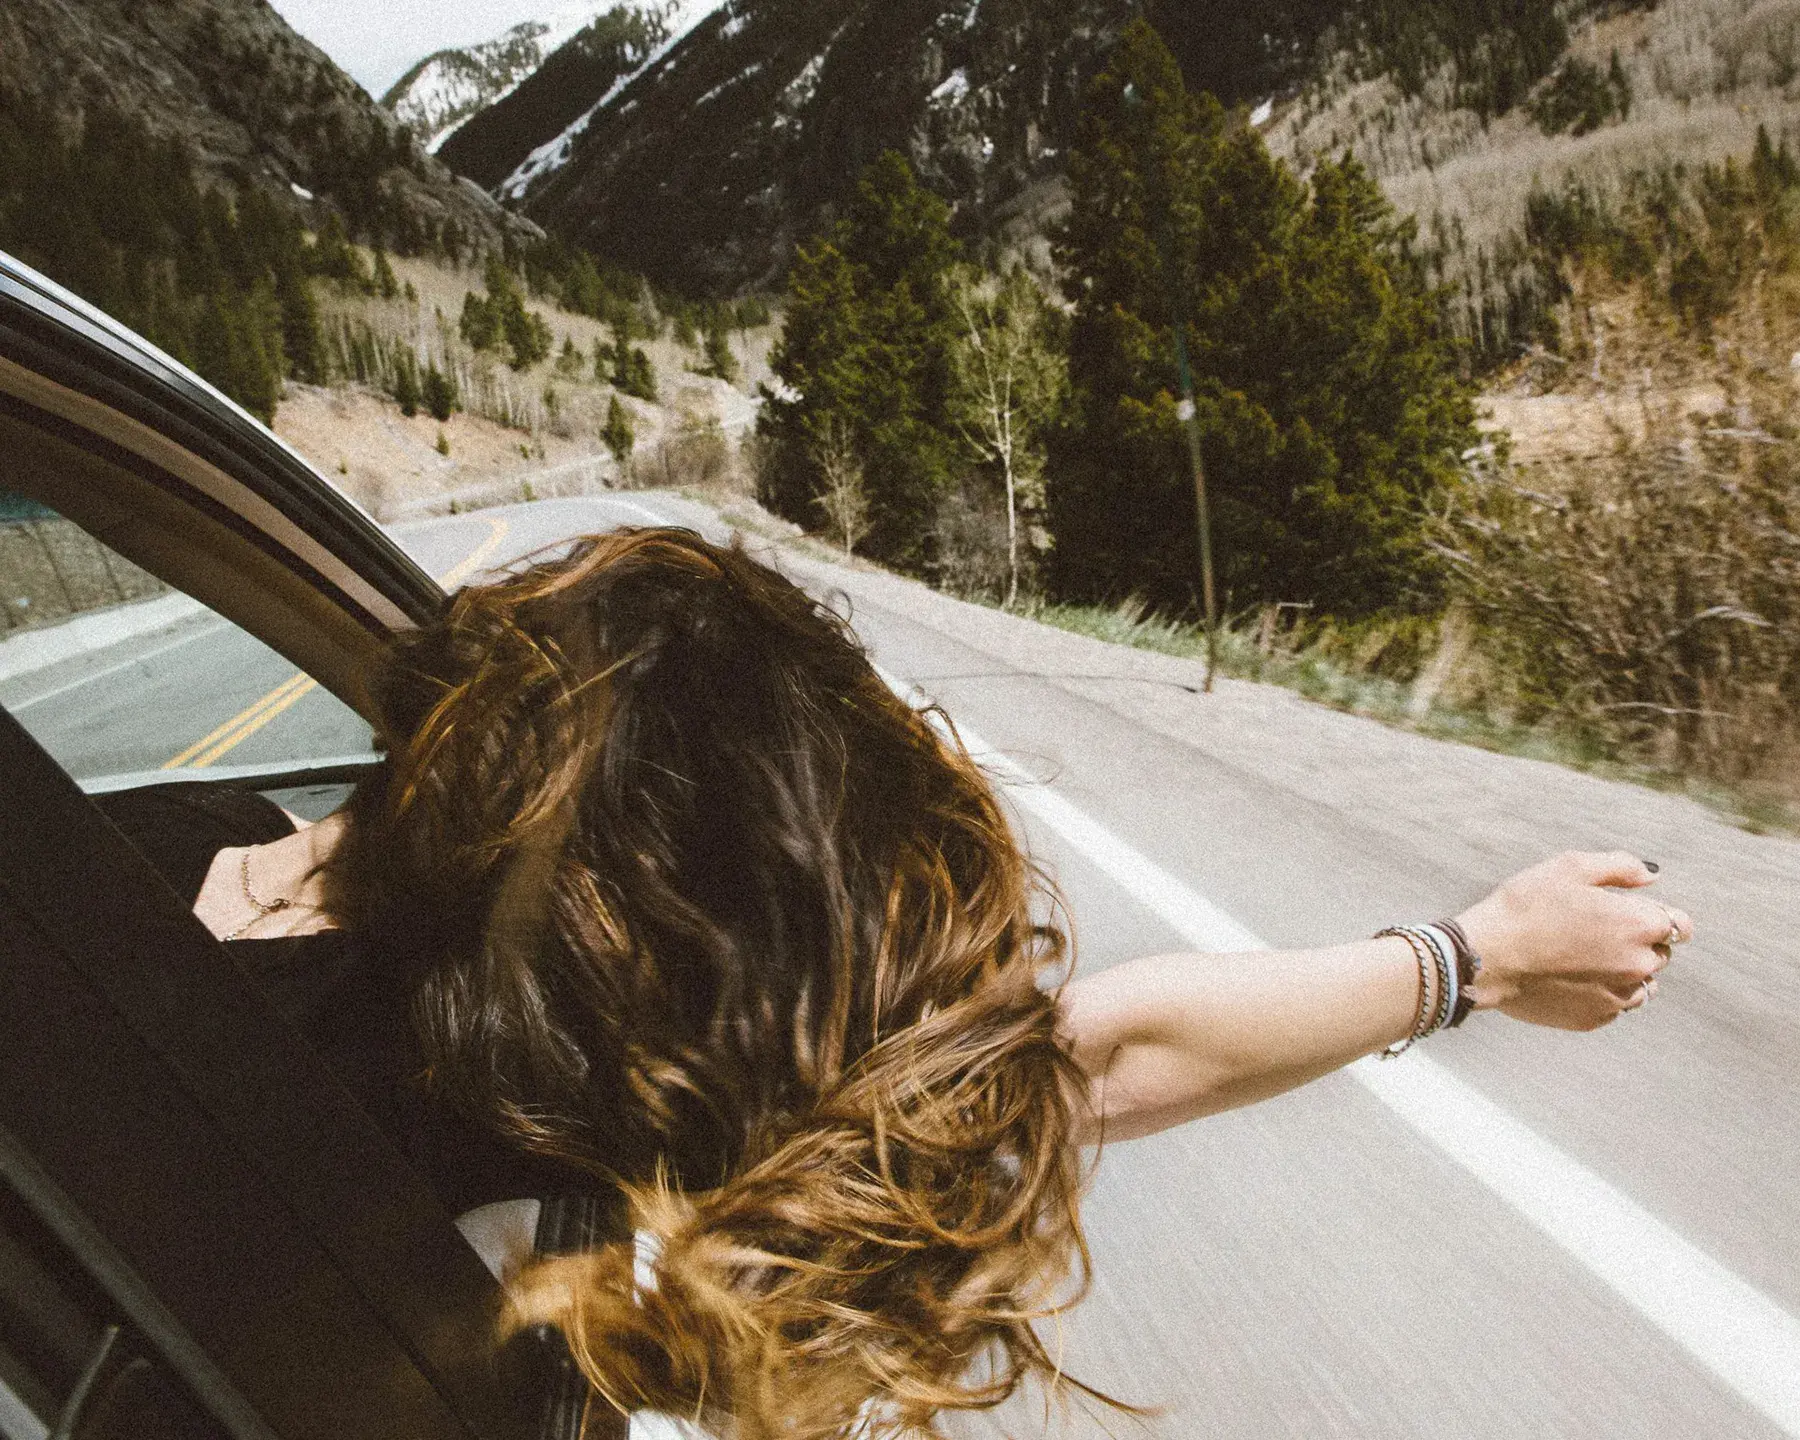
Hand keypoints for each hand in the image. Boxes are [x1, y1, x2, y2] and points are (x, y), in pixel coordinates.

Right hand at [1453, 851, 1691, 1031]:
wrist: (1486, 957)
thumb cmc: (1525, 907)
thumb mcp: (1570, 868)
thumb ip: (1620, 867)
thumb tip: (1651, 877)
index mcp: (1640, 925)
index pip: (1680, 925)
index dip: (1656, 914)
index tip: (1629, 912)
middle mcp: (1639, 965)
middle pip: (1660, 954)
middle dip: (1638, 942)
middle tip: (1594, 931)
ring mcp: (1618, 996)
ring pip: (1641, 984)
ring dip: (1624, 970)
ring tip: (1583, 957)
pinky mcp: (1595, 1018)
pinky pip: (1613, 1005)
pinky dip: (1600, 992)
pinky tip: (1569, 977)